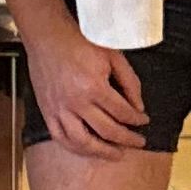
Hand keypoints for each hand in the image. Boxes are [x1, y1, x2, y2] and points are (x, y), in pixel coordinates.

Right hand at [23, 24, 150, 161]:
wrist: (47, 35)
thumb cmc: (79, 41)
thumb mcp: (113, 56)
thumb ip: (129, 82)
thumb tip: (138, 107)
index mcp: (94, 87)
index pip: (122, 113)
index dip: (137, 120)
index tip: (144, 121)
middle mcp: (76, 102)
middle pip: (107, 131)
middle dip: (128, 139)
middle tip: (139, 142)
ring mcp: (59, 109)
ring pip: (83, 142)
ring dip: (103, 152)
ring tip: (116, 154)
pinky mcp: (47, 111)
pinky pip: (60, 137)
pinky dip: (75, 148)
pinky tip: (87, 150)